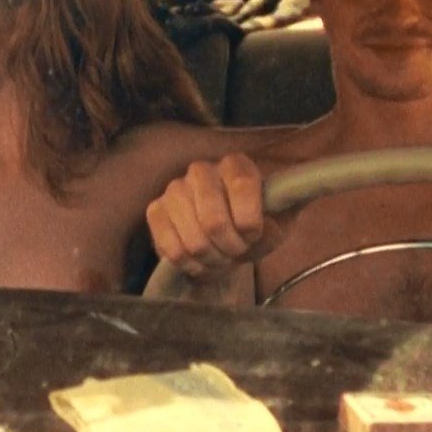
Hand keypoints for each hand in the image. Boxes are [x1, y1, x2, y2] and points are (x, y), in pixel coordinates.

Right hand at [145, 153, 285, 280]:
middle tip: (237, 251)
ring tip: (221, 256)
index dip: (250, 221)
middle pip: (214, 221)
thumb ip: (276, 228)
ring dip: (213, 260)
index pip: (242, 186)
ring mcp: (174, 189)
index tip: (253, 234)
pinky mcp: (155, 211)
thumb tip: (266, 230)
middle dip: (231, 247)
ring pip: (194, 241)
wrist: (221, 239)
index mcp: (235, 165)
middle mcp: (202, 170)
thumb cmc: (251, 227)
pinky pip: (173, 251)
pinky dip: (192, 265)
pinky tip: (201, 260)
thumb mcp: (276, 228)